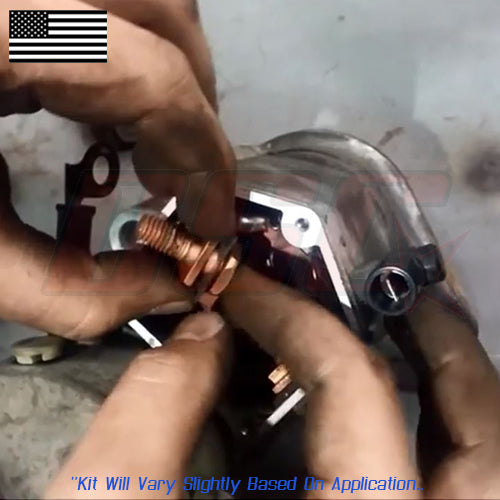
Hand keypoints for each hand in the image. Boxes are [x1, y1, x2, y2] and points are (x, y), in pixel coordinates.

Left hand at [0, 0, 235, 336]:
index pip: (154, 79)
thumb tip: (170, 290)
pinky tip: (113, 110)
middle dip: (196, 115)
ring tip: (158, 147)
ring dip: (175, 77)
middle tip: (183, 187)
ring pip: (149, 0)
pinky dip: (137, 57)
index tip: (212, 222)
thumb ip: (74, 292)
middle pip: (167, 20)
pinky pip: (110, 5)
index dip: (203, 157)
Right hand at [46, 268, 499, 498]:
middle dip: (449, 353)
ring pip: (479, 479)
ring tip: (412, 342)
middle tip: (409, 300)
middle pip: (484, 447)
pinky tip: (367, 421)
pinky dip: (420, 448)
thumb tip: (207, 335)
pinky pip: (432, 498)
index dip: (298, 319)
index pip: (353, 392)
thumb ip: (156, 405)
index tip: (248, 289)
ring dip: (454, 400)